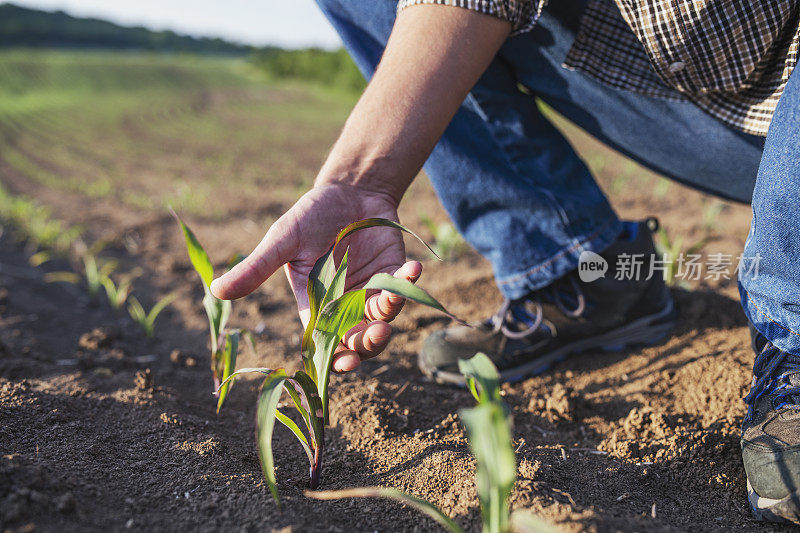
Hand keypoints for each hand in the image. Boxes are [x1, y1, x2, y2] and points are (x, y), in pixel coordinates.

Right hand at [210, 183, 421, 371]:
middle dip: (368, 344)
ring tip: (393, 298)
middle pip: (358, 340)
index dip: (335, 357)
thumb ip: (256, 268)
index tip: (344, 362)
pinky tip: (413, 268)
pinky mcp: (394, 275)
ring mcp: (371, 292)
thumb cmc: (310, 215)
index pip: (324, 342)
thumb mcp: (282, 240)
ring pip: (382, 320)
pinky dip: (409, 282)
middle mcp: (345, 306)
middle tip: (375, 335)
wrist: (348, 190)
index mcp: (315, 305)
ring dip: (390, 315)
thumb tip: (215, 290)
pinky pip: (403, 288)